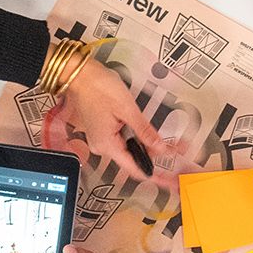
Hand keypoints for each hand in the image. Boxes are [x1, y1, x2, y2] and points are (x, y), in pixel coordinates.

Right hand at [52, 59, 171, 181]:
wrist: (79, 74)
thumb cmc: (98, 87)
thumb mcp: (127, 109)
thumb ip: (145, 131)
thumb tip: (159, 147)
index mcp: (106, 145)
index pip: (133, 168)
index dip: (152, 173)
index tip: (165, 178)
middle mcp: (101, 146)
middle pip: (132, 158)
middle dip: (153, 155)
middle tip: (174, 149)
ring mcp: (100, 139)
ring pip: (128, 149)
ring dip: (146, 146)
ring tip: (164, 141)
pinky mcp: (101, 131)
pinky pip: (121, 140)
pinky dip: (136, 138)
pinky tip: (147, 133)